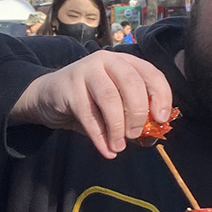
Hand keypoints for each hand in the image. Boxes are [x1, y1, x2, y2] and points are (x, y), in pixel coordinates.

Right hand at [8, 50, 172, 157]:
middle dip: (138, 113)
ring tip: (120, 146)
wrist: (50, 95)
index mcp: (125, 62)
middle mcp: (107, 61)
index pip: (151, 74)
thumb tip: (152, 137)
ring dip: (118, 126)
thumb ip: (133, 115)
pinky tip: (107, 151)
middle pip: (131, 83)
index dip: (161, 96)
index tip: (161, 119)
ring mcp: (86, 71)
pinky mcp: (69, 87)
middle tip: (135, 135)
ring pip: (109, 97)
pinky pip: (88, 114)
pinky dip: (100, 136)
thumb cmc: (90, 100)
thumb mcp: (115, 103)